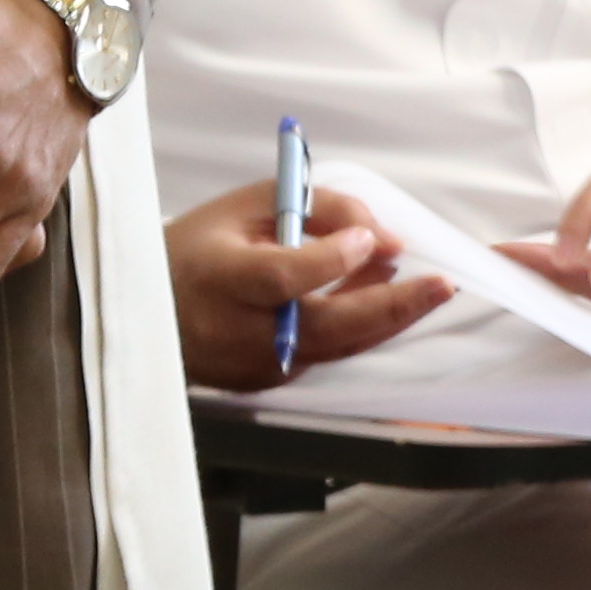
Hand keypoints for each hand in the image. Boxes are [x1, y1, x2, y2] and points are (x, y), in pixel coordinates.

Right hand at [169, 185, 450, 388]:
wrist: (150, 311)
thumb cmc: (200, 248)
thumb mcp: (247, 206)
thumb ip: (316, 210)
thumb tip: (381, 238)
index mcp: (222, 279)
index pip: (283, 277)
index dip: (332, 260)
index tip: (371, 239)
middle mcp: (239, 332)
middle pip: (326, 327)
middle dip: (391, 306)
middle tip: (440, 286)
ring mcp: (256, 366)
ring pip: (337, 347)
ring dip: (385, 318)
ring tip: (426, 290)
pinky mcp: (270, 382)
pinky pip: (326, 354)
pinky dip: (357, 328)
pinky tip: (380, 300)